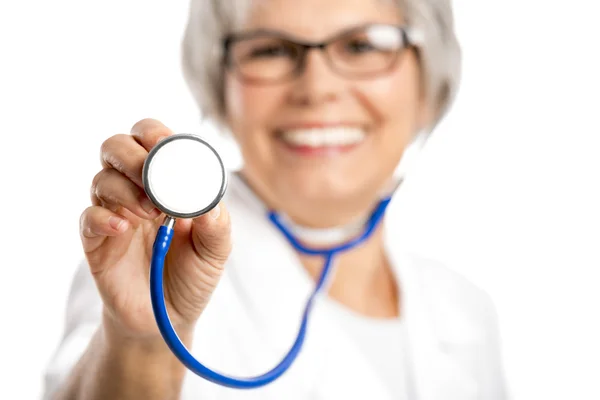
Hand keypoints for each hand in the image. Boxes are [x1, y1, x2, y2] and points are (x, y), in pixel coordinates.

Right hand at [79, 118, 231, 339]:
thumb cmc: (191, 275)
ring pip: (102, 179)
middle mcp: (136, 191)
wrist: (167, 319)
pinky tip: (124, 229)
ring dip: (125, 189)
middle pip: (117, 148)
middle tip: (150, 176)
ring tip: (150, 213)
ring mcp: (114, 215)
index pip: (151, 141)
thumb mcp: (216, 250)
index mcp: (166, 184)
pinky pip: (88, 218)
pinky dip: (103, 218)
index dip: (154, 134)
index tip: (163, 143)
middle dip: (132, 155)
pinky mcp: (96, 242)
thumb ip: (216, 224)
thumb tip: (209, 201)